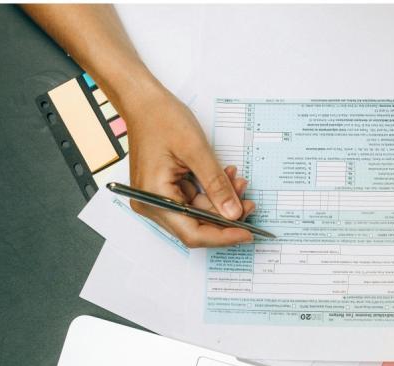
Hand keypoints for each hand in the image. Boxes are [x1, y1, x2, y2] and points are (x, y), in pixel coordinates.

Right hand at [121, 87, 255, 247]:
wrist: (144, 101)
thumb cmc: (161, 118)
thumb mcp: (196, 151)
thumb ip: (216, 185)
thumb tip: (233, 214)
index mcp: (153, 198)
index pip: (192, 233)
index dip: (222, 236)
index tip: (247, 233)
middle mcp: (152, 204)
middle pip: (195, 226)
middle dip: (225, 217)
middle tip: (249, 203)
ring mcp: (158, 198)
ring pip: (197, 213)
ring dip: (221, 201)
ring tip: (239, 182)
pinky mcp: (165, 190)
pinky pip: (193, 200)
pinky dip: (211, 192)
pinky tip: (225, 178)